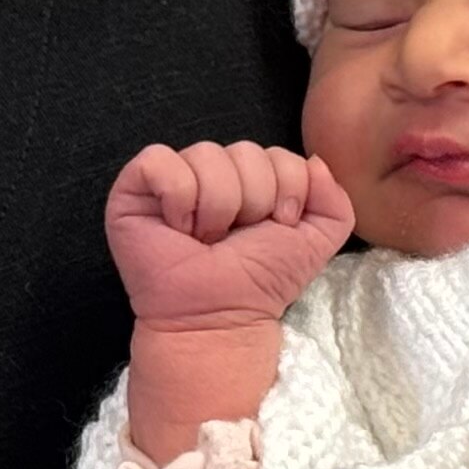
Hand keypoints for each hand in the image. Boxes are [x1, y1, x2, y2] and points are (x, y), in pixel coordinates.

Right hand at [105, 142, 353, 329]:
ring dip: (218, 207)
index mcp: (250, 178)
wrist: (220, 318)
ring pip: (206, 154)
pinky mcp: (133, 189)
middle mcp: (211, 172)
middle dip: (252, 202)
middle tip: (234, 240)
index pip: (278, 152)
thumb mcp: (316, 241)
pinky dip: (178, 196)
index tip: (275, 228)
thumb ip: (334, 201)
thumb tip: (315, 161)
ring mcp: (170, 179)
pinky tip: (179, 228)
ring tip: (206, 239)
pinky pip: (160, 161)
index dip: (286, 191)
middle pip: (245, 150)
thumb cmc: (259, 281)